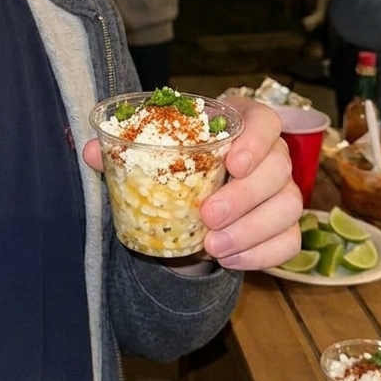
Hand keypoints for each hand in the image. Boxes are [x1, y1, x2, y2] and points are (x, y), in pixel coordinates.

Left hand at [82, 98, 301, 270]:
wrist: (191, 200)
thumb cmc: (177, 164)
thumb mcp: (151, 155)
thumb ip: (123, 150)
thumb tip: (91, 150)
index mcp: (241, 125)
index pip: (265, 120)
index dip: (255, 140)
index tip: (231, 162)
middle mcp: (270, 155)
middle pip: (278, 168)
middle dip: (244, 196)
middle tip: (207, 216)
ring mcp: (282, 192)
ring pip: (288, 208)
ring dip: (251, 230)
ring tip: (212, 245)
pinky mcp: (284, 227)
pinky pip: (289, 242)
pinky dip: (260, 254)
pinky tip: (229, 260)